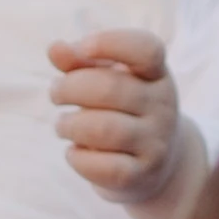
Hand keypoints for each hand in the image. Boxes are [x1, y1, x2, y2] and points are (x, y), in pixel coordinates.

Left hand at [47, 30, 209, 218]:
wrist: (154, 164)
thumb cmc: (122, 111)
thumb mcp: (108, 81)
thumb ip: (80, 63)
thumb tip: (55, 48)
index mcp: (156, 74)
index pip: (147, 50)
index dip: (111, 43)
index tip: (83, 48)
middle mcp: (163, 106)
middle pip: (110, 89)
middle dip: (70, 88)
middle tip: (55, 94)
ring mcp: (155, 142)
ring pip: (102, 129)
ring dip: (69, 125)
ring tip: (62, 125)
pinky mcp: (141, 175)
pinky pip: (102, 166)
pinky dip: (76, 157)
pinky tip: (73, 152)